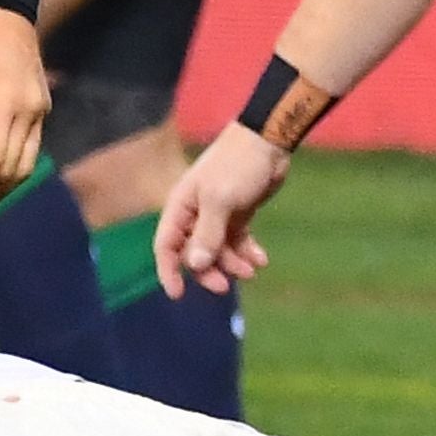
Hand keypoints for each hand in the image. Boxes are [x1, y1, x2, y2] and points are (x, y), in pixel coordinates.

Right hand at [156, 122, 292, 296]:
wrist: (269, 141)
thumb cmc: (238, 165)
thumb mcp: (220, 200)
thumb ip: (207, 233)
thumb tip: (195, 266)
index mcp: (181, 207)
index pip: (166, 246)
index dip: (169, 271)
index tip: (178, 294)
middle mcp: (195, 214)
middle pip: (194, 254)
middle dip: (209, 271)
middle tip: (226, 285)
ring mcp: (217, 215)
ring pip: (218, 250)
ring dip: (232, 263)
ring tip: (252, 268)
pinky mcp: (238, 214)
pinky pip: (237, 241)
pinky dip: (247, 253)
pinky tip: (261, 260)